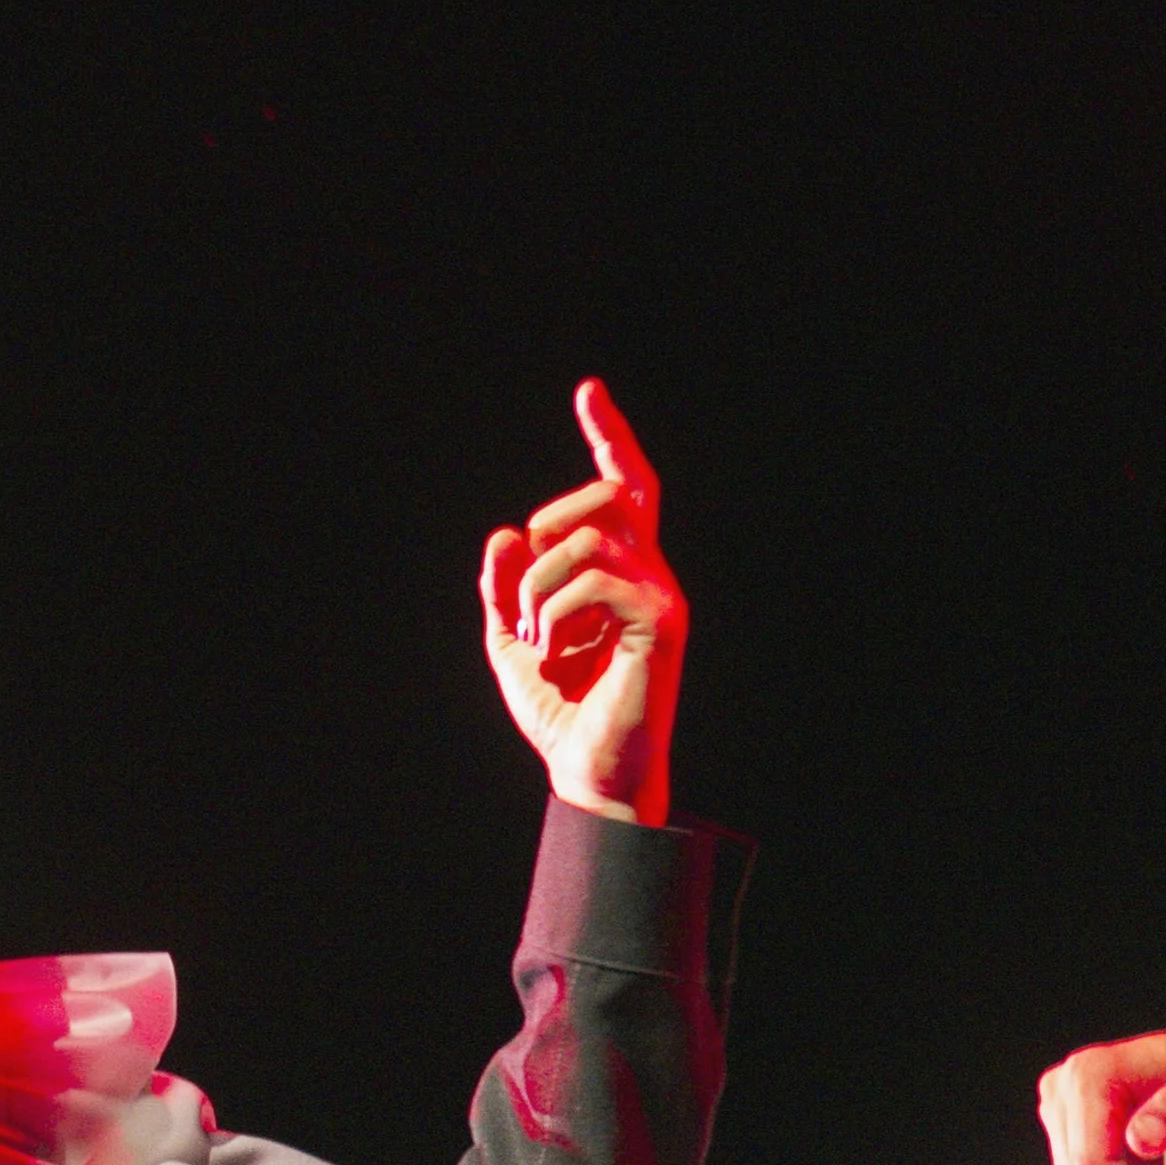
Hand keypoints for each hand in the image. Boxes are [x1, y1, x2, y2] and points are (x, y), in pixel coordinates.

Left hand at [480, 378, 682, 823]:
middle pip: (609, 495)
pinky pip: (595, 580)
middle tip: (528, 595)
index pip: (623, 488)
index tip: (588, 390)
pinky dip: (553, 611)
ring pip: (590, 537)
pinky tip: (552, 650)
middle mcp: (651, 574)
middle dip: (550, 525)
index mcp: (621, 572)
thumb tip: (506, 533)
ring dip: (538, 585)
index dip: (610, 437)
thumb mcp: (510, 640)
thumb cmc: (560, 710)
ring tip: (535, 637)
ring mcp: (661, 597)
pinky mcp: (660, 625)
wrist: (589, 773)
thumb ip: (504, 586)